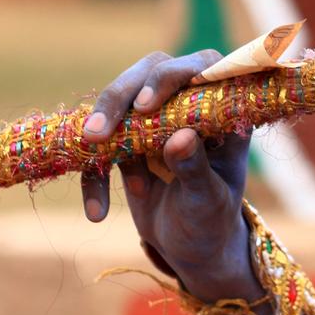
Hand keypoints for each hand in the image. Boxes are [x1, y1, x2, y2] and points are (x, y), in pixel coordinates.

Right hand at [79, 49, 258, 300]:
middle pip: (151, 72)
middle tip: (98, 131)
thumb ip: (196, 168)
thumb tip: (181, 137)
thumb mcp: (208, 199)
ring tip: (91, 152)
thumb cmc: (212, 219)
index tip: (146, 104)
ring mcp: (156, 119)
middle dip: (120, 97)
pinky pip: (102, 145)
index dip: (173, 76)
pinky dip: (95, 176)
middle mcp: (189, 104)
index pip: (203, 67)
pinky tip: (97, 213)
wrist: (192, 247)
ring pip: (121, 101)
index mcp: (223, 109)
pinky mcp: (129, 140)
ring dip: (103, 128)